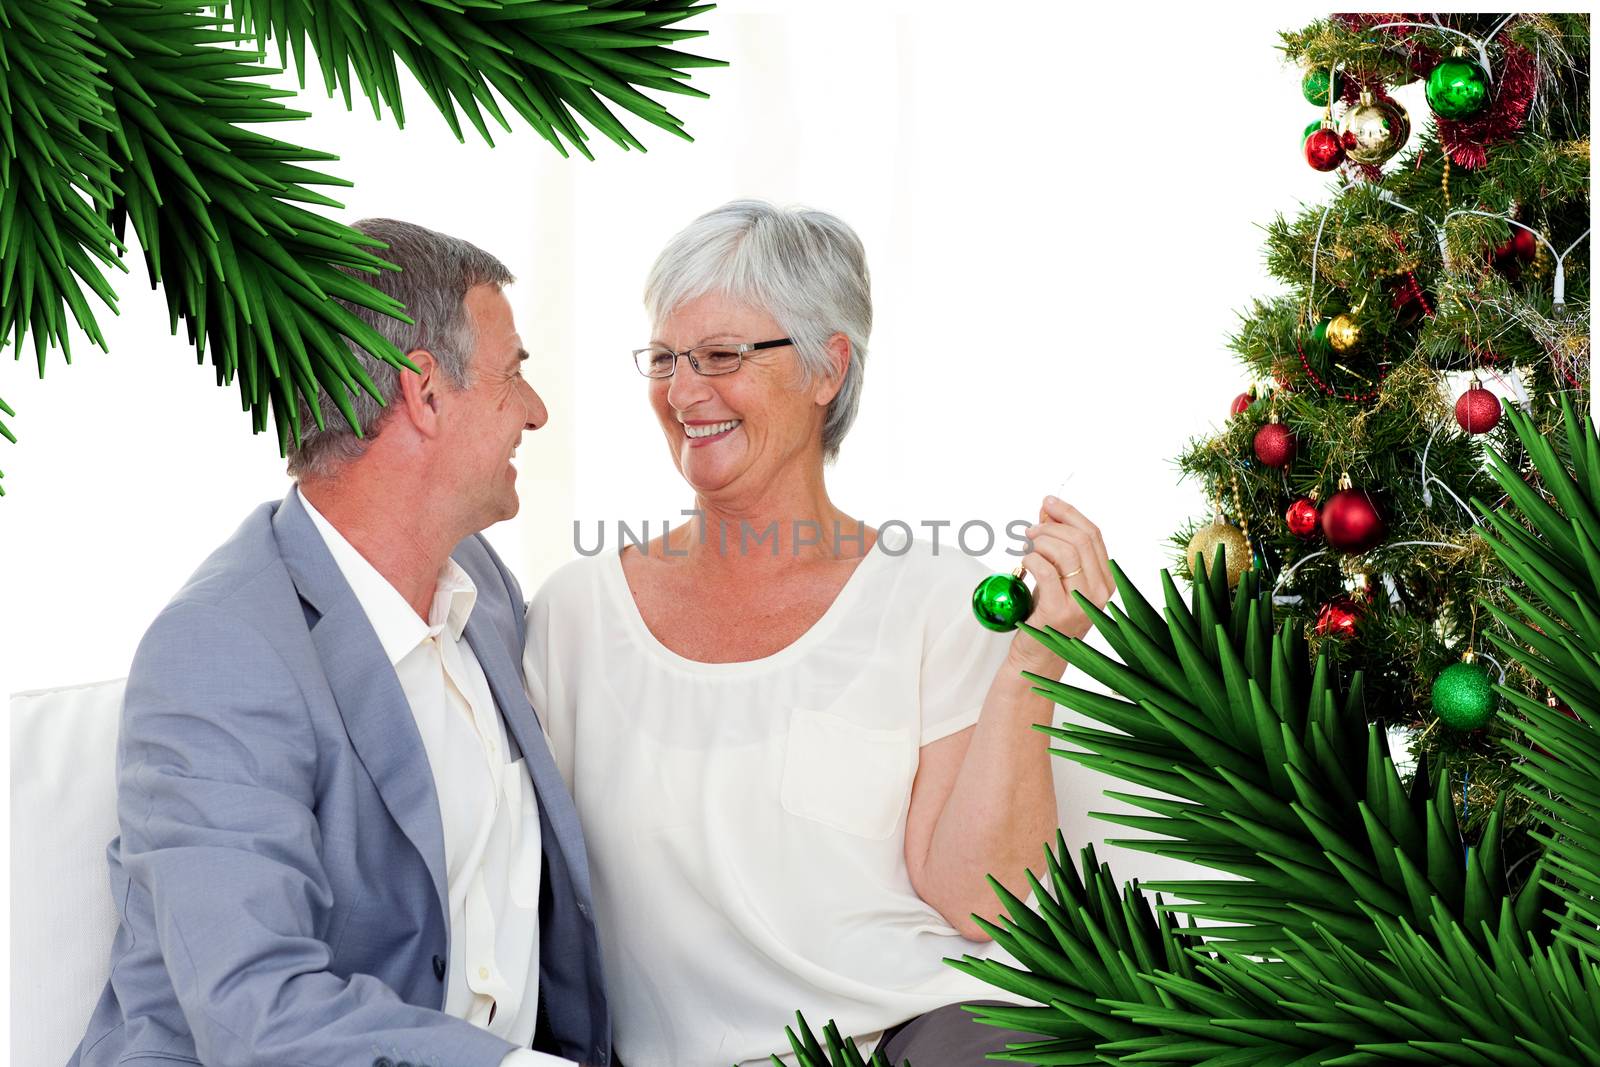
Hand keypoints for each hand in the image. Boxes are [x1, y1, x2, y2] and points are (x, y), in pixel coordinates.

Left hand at [1008, 495, 1112, 672]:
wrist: (1037, 655)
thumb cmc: (1046, 614)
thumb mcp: (1056, 576)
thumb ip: (1056, 545)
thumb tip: (1047, 509)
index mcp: (1105, 580)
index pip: (1094, 535)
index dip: (1070, 513)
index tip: (1049, 502)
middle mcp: (1100, 591)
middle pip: (1081, 539)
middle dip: (1053, 525)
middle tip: (1031, 528)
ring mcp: (1083, 602)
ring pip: (1067, 551)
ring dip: (1042, 540)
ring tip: (1027, 544)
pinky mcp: (1060, 612)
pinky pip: (1047, 570)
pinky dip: (1032, 558)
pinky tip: (1024, 561)